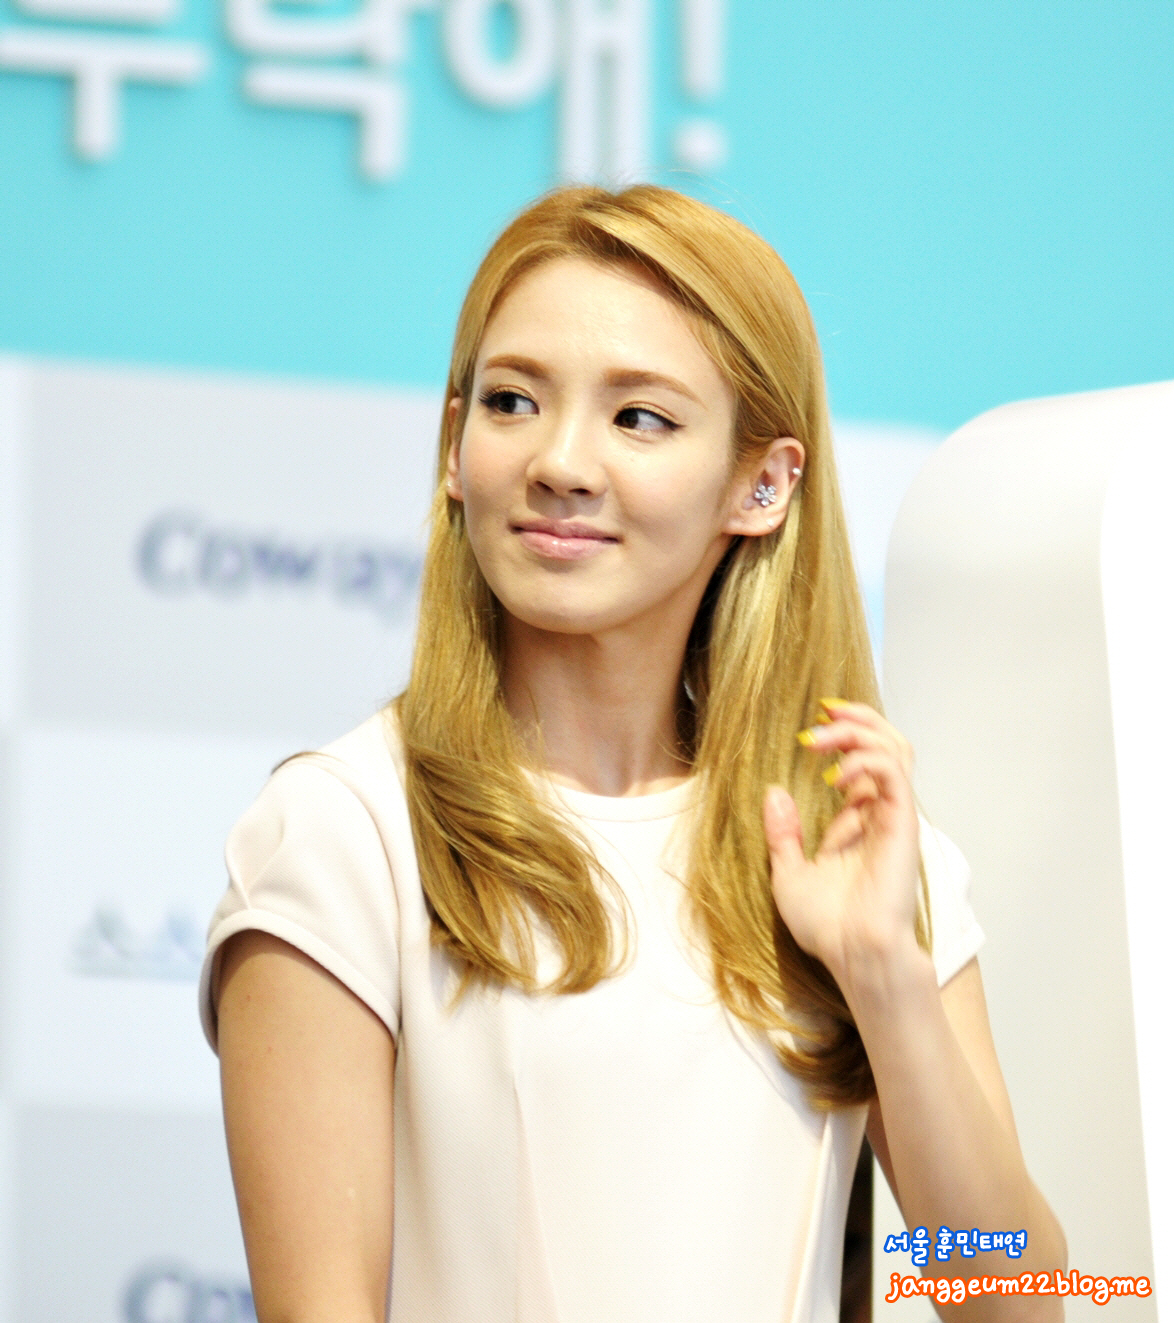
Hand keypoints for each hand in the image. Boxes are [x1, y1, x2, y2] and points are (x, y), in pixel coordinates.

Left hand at [764, 700, 923, 986]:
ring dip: (860, 730)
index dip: (842, 735)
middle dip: (857, 719)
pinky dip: (866, 760)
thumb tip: (774, 793)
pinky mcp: (902, 825)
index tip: (811, 727)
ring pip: (896, 749)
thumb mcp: (788, 874)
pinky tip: (836, 773)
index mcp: (859, 821)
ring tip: (823, 735)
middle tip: (823, 711)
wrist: (853, 955)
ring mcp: (894, 817)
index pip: (863, 761)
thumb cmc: (828, 926)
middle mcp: (880, 813)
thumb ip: (783, 835)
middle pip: (887, 744)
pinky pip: (893, 774)